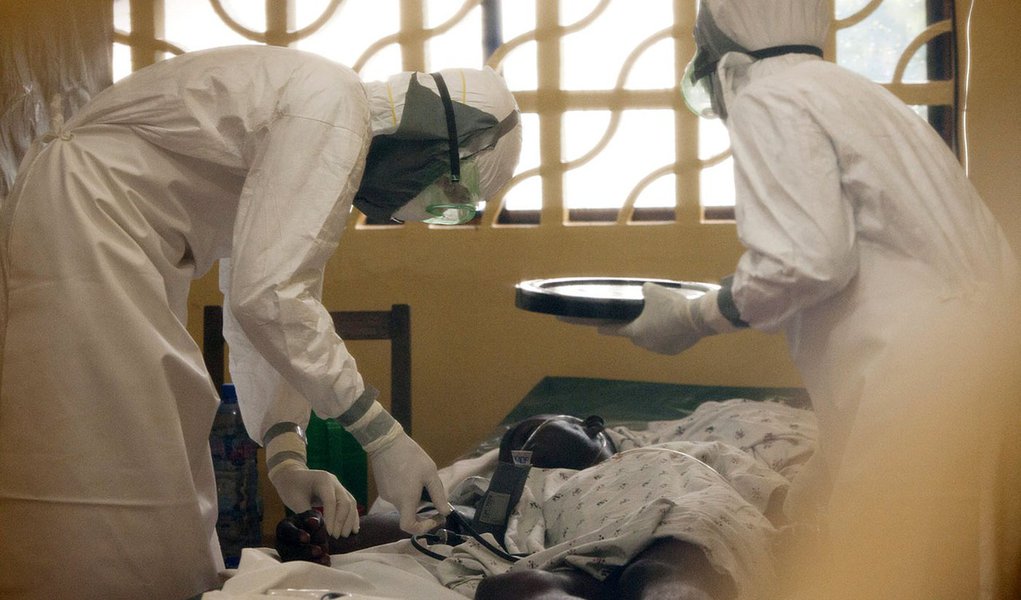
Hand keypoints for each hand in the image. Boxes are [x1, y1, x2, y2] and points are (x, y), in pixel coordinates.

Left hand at [268, 462, 359, 537]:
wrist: (291, 475)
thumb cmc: (290, 487)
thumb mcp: (295, 500)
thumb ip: (306, 514)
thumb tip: (316, 530)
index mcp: (323, 480)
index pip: (331, 501)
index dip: (331, 518)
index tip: (329, 534)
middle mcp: (334, 482)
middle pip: (345, 502)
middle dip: (342, 521)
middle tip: (336, 537)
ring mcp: (339, 486)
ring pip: (351, 503)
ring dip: (350, 520)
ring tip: (345, 536)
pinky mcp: (340, 492)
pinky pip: (350, 504)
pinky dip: (352, 517)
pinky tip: (353, 529)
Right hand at [275, 509, 330, 564]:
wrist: (313, 533)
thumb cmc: (310, 522)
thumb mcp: (312, 516)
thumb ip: (313, 517)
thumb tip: (312, 521)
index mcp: (284, 528)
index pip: (287, 531)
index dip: (296, 535)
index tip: (307, 538)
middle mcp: (282, 544)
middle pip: (288, 551)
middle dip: (304, 552)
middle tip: (318, 550)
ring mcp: (287, 556)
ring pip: (295, 562)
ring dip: (310, 561)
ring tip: (325, 558)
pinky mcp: (296, 566)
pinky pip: (302, 570)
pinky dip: (315, 565)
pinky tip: (325, 562)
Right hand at [368, 432, 450, 534]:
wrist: (386, 441)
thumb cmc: (411, 456)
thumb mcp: (430, 473)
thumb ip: (438, 495)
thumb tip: (445, 512)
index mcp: (406, 500)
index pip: (410, 527)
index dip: (423, 528)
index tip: (434, 518)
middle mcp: (394, 501)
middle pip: (410, 513)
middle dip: (423, 507)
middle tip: (433, 493)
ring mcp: (386, 495)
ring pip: (404, 503)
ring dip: (414, 497)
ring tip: (420, 478)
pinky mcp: (382, 488)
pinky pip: (397, 495)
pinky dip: (406, 492)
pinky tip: (409, 475)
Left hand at [598, 283, 719, 354]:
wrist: (694, 318)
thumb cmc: (670, 304)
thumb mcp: (654, 292)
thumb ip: (645, 292)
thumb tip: (645, 290)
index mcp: (636, 330)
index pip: (617, 330)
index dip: (607, 328)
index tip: (599, 329)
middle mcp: (645, 343)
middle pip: (635, 336)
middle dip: (635, 329)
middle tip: (639, 319)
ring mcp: (659, 349)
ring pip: (651, 341)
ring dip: (652, 333)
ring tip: (659, 322)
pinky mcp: (672, 351)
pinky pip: (664, 343)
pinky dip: (665, 337)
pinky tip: (672, 328)